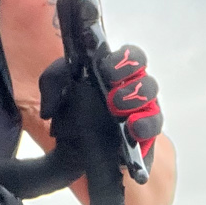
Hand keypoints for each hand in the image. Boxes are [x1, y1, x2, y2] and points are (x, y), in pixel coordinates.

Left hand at [38, 43, 162, 149]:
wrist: (68, 146)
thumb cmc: (71, 108)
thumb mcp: (56, 88)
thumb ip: (53, 81)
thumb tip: (50, 106)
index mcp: (121, 73)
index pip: (133, 58)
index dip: (126, 60)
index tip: (107, 69)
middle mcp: (136, 94)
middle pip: (148, 84)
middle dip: (133, 89)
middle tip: (113, 98)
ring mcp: (143, 119)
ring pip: (154, 112)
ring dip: (142, 113)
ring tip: (126, 119)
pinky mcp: (143, 144)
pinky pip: (151, 140)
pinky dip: (146, 136)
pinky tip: (134, 134)